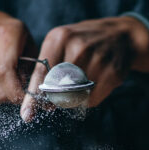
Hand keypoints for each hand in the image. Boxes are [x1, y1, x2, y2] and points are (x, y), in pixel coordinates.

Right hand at [0, 7, 36, 108]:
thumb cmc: (4, 32)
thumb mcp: (24, 38)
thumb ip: (30, 63)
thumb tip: (30, 90)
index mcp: (4, 36)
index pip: (6, 72)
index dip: (16, 92)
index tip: (26, 98)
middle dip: (11, 98)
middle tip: (19, 96)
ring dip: (1, 100)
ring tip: (8, 93)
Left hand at [20, 16, 148, 120]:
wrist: (121, 36)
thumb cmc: (84, 41)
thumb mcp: (63, 42)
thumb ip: (49, 66)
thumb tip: (41, 100)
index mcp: (59, 37)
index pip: (41, 72)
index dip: (33, 95)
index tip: (27, 113)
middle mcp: (77, 46)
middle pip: (58, 88)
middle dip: (55, 98)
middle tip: (58, 98)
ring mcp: (97, 59)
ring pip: (75, 96)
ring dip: (74, 98)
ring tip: (81, 84)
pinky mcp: (112, 72)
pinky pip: (92, 99)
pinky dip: (89, 99)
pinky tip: (94, 85)